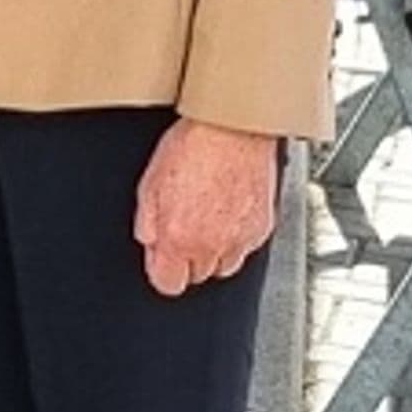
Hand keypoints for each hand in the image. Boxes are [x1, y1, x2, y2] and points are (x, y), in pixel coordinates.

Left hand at [136, 119, 278, 295]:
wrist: (233, 127)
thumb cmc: (191, 148)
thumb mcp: (149, 186)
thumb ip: (147, 225)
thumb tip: (150, 245)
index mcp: (179, 238)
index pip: (169, 284)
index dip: (163, 271)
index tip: (163, 261)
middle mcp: (213, 244)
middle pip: (198, 275)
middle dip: (188, 258)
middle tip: (185, 228)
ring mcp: (242, 237)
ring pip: (225, 265)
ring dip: (214, 250)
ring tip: (207, 219)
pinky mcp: (264, 226)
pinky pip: (247, 246)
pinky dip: (237, 236)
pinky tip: (227, 211)